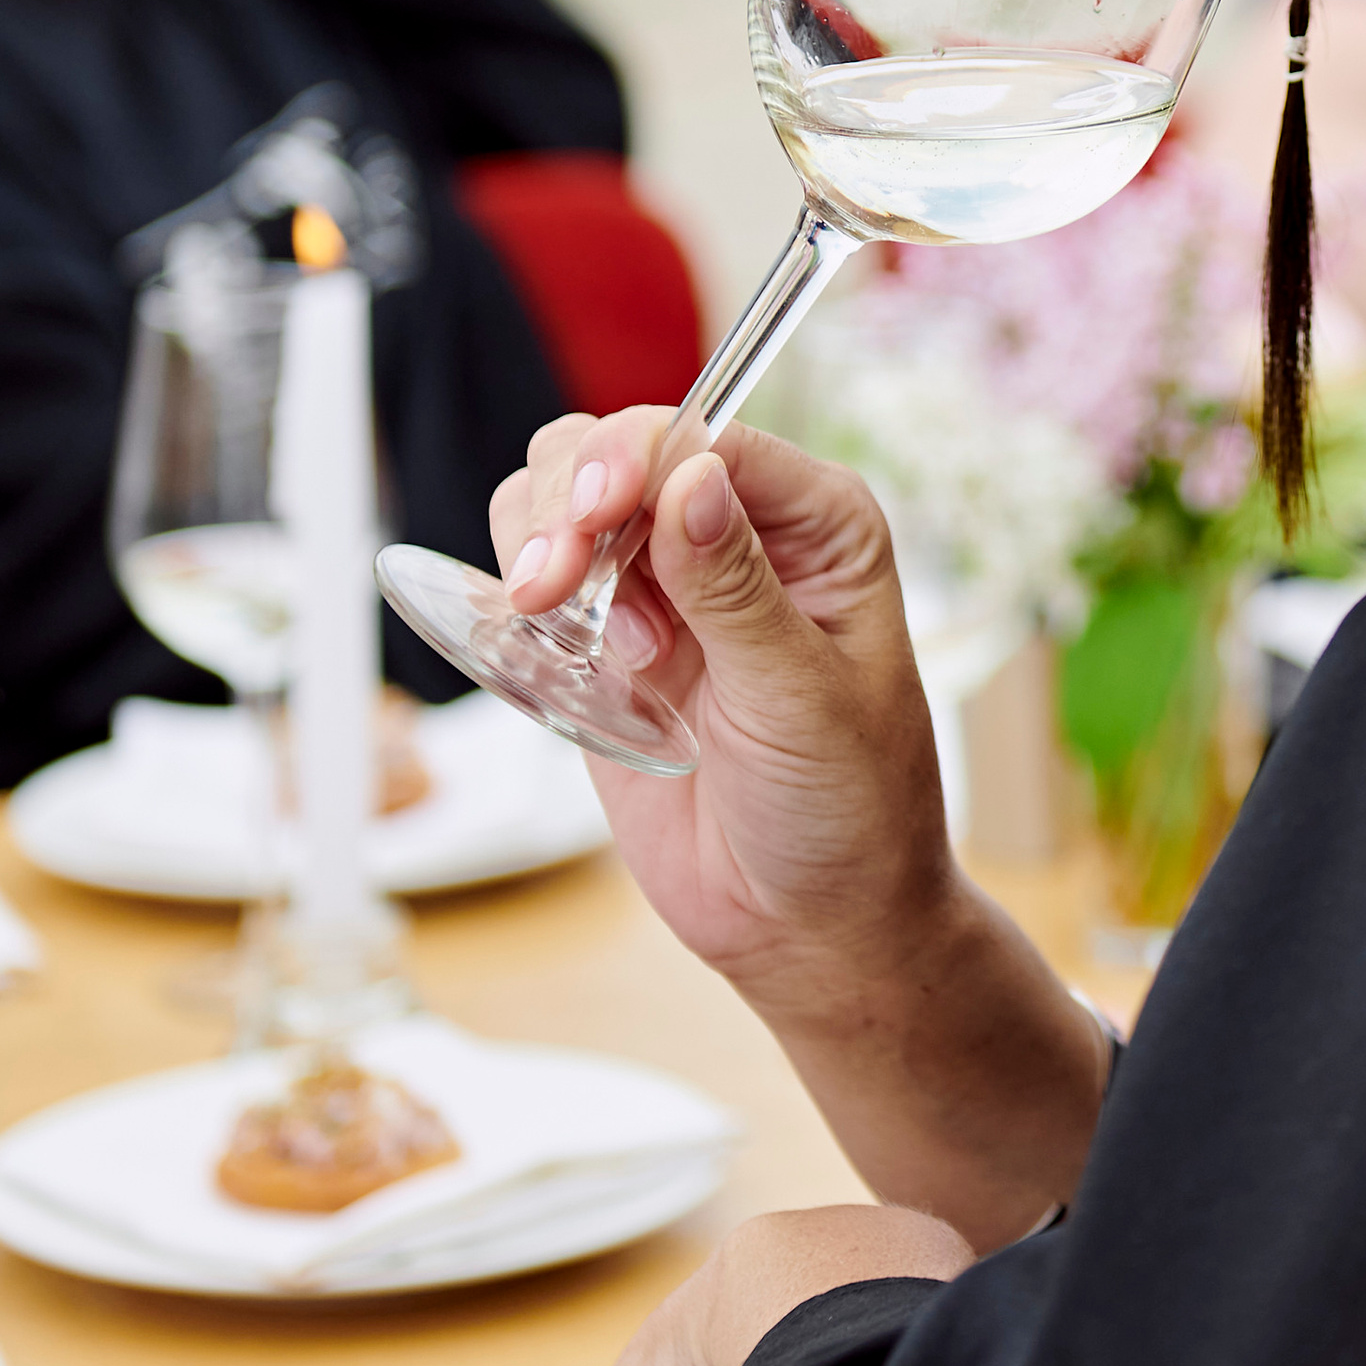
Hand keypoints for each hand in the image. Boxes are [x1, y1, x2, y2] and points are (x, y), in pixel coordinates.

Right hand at [490, 408, 1113, 1242]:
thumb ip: (736, 590)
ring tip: (555, 620)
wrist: (810, 926)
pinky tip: (543, 652)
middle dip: (570, 499)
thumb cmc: (849, 812)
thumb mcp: (800, 698)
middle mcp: (738, 537)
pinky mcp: (607, 647)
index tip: (595, 515)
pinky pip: (536, 587)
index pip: (708, 439)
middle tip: (551, 583)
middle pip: (619, 453)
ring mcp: (666, 589)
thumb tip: (690, 478)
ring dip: (536, 545)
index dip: (637, 458)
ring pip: (562, 503)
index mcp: (817, 526)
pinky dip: (516, 601)